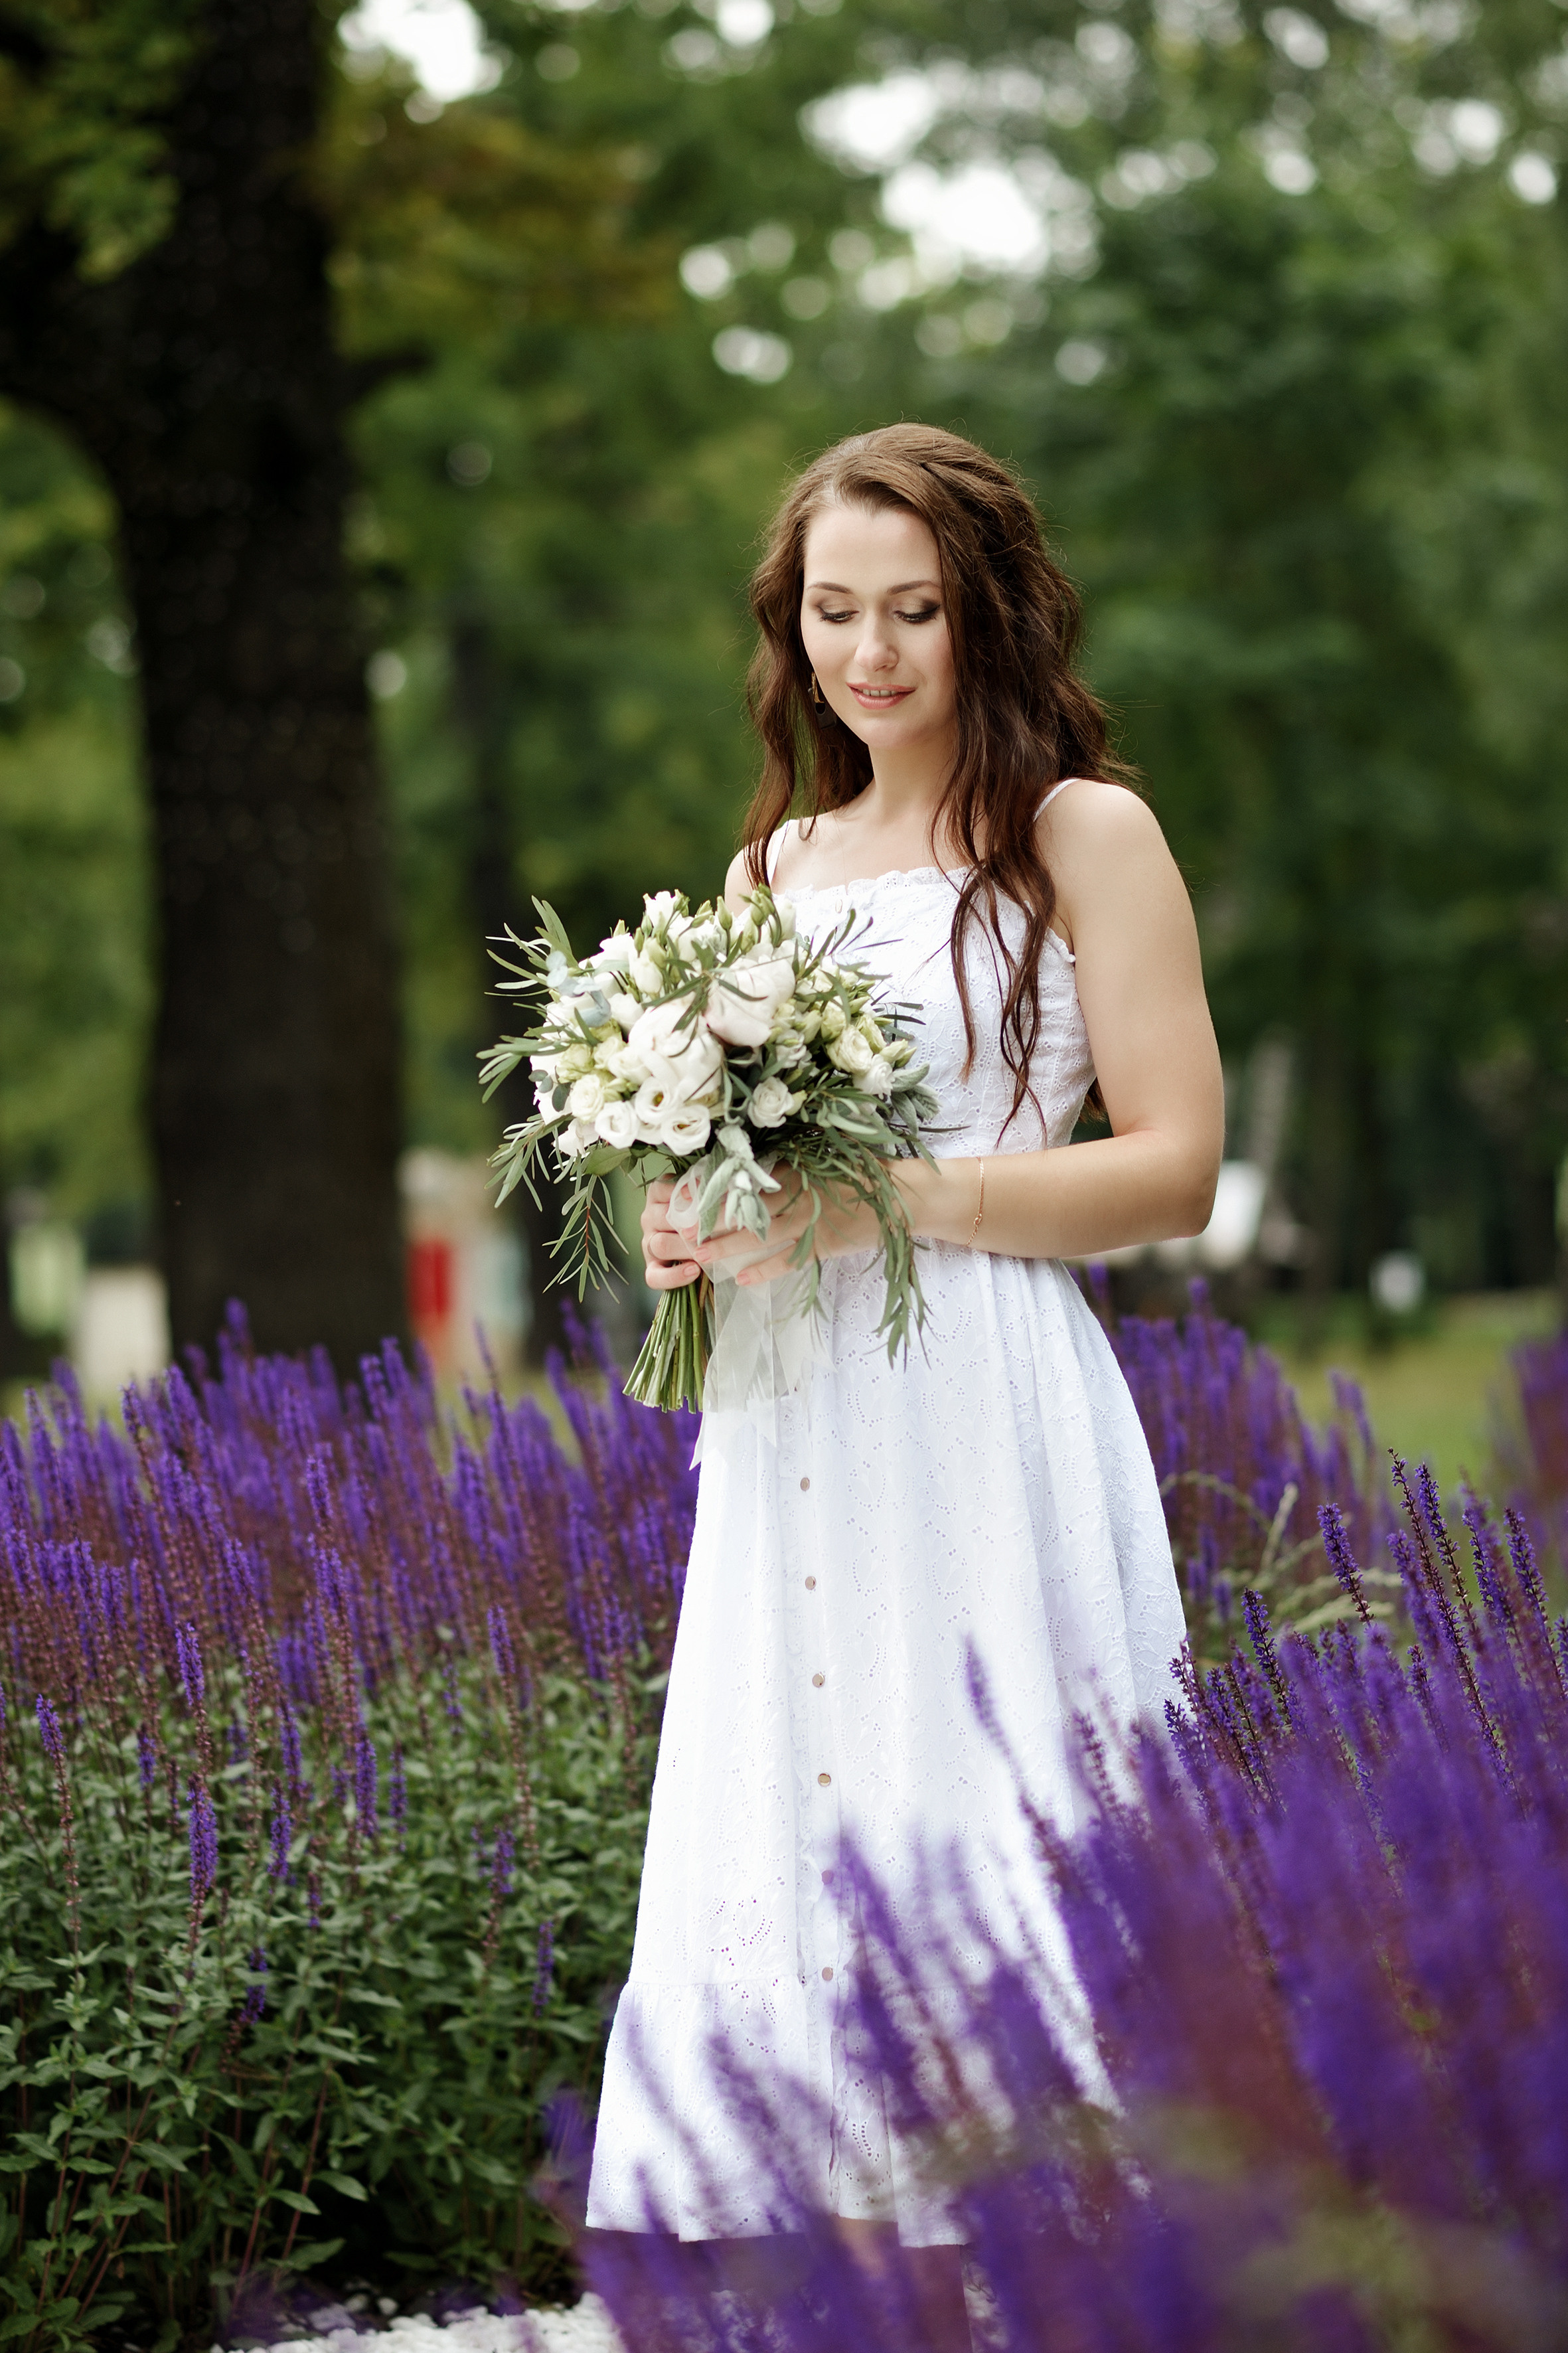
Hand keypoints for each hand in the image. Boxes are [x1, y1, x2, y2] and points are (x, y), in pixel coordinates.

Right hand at [641, 1174, 702, 1291]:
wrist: (711, 1249)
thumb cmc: (710, 1217)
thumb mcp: (706, 1200)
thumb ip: (705, 1191)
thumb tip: (709, 1183)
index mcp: (659, 1196)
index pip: (663, 1188)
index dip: (683, 1189)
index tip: (704, 1189)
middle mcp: (649, 1217)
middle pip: (662, 1218)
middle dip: (690, 1224)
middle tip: (714, 1228)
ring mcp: (648, 1244)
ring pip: (660, 1245)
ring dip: (685, 1248)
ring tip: (707, 1251)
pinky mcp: (652, 1268)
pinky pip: (655, 1276)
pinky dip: (674, 1276)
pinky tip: (694, 1271)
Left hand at [690, 1166, 881, 1288]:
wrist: (903, 1196)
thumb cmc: (864, 1170)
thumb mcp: (826, 1154)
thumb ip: (791, 1156)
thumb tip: (752, 1157)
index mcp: (796, 1169)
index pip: (746, 1179)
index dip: (713, 1189)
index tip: (683, 1195)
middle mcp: (798, 1194)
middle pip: (745, 1208)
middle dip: (710, 1220)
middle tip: (678, 1228)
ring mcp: (810, 1222)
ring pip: (761, 1236)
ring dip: (728, 1246)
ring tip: (699, 1255)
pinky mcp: (823, 1245)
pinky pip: (788, 1260)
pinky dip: (765, 1270)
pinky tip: (742, 1279)